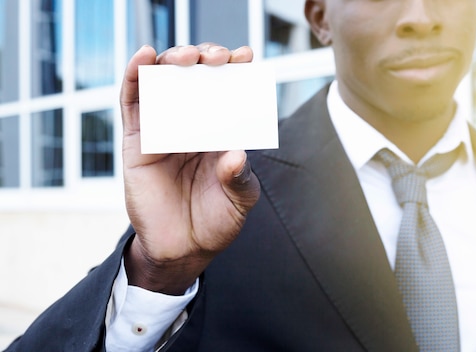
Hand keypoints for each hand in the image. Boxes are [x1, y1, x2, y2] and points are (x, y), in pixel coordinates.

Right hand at [120, 43, 260, 294]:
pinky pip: (132, 102)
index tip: (245, 56)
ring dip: (173, 60)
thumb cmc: (217, 220)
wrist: (183, 249)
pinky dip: (134, 76)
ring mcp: (164, 128)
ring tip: (186, 57)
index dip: (235, 68)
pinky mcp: (138, 140)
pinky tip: (144, 57)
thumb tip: (235, 155)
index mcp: (222, 132)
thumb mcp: (240, 199)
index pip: (229, 90)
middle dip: (206, 58)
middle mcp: (194, 124)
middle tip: (218, 58)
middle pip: (196, 77)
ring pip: (164, 82)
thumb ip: (240, 178)